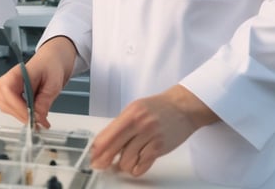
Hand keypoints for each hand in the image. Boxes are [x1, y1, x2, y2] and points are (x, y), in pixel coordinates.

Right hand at [0, 36, 75, 128]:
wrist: (51, 62)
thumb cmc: (51, 67)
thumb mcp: (53, 83)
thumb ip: (44, 100)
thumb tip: (38, 117)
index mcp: (15, 73)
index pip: (9, 92)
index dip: (19, 107)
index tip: (33, 117)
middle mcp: (7, 81)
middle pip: (5, 103)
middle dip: (22, 115)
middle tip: (40, 122)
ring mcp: (6, 90)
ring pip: (7, 109)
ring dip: (22, 117)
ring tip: (39, 120)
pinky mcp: (10, 97)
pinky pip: (11, 111)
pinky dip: (22, 116)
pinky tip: (34, 116)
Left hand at [90, 85, 217, 176]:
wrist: (182, 107)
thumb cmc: (158, 107)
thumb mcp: (135, 109)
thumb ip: (121, 124)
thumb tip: (105, 142)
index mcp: (131, 114)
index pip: (109, 134)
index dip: (98, 148)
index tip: (92, 155)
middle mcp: (140, 125)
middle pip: (115, 148)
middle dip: (105, 159)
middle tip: (100, 165)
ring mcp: (150, 137)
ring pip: (128, 160)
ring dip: (123, 164)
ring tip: (123, 161)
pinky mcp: (160, 148)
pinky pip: (142, 165)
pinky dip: (135, 168)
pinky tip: (134, 165)